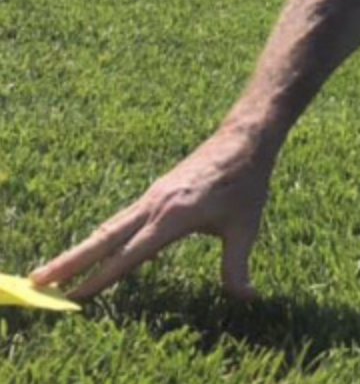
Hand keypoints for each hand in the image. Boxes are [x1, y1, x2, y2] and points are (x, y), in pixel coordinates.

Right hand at [30, 130, 274, 299]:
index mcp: (174, 216)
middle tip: (37, 282)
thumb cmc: (246, 181)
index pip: (129, 254)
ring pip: (110, 226)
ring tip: (52, 270)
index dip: (101, 277)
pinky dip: (103, 235)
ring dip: (81, 249)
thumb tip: (246, 298)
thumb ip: (237, 265)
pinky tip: (95, 248)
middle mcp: (156, 204)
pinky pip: (123, 217)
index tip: (73, 297)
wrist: (245, 137)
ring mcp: (153, 195)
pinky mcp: (157, 191)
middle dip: (70, 262)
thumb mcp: (245, 226)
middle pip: (105, 237)